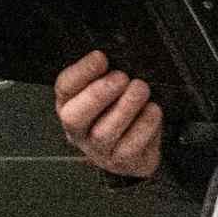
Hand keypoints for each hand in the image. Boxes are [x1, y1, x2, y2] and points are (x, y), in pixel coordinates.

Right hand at [53, 50, 164, 179]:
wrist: (135, 152)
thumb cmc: (118, 114)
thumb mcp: (108, 91)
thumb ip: (107, 74)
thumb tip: (118, 55)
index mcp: (70, 104)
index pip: (65, 88)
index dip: (81, 72)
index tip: (101, 57)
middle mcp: (78, 130)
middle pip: (75, 116)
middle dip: (97, 94)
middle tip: (120, 77)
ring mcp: (98, 149)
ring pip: (104, 132)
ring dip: (125, 107)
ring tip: (140, 89)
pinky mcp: (121, 161)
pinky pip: (131, 145)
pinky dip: (144, 125)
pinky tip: (153, 111)